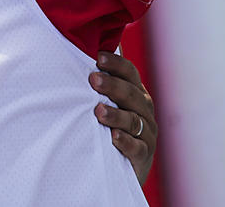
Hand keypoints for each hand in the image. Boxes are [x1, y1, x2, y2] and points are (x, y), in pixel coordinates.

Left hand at [90, 51, 156, 185]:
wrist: (119, 168)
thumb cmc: (107, 128)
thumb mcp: (106, 105)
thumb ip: (98, 86)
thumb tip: (78, 55)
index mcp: (136, 94)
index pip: (130, 74)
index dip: (116, 64)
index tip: (98, 56)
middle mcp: (144, 111)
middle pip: (131, 94)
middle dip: (112, 86)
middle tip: (93, 80)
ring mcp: (146, 134)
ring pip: (133, 120)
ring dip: (116, 114)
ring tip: (98, 111)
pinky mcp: (143, 156)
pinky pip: (136, 147)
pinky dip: (125, 141)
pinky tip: (114, 136)